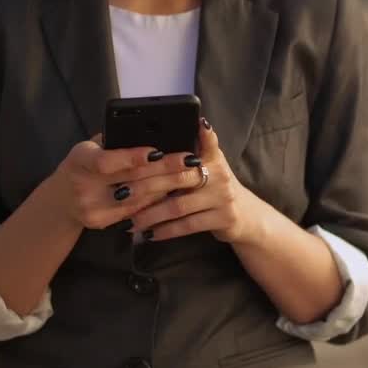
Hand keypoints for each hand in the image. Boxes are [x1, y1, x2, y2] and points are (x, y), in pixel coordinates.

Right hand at [47, 135, 204, 231]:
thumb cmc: (82, 164)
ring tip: (190, 174)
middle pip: (131, 180)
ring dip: (168, 185)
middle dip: (165, 170)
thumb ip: (115, 141)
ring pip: (138, 198)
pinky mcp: (102, 223)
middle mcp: (84, 187)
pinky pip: (136, 211)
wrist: (61, 199)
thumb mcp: (90, 147)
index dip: (133, 157)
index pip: (107, 161)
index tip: (158, 151)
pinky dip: (157, 199)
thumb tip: (152, 129)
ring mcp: (92, 209)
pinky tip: (174, 189)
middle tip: (191, 160)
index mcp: (80, 161)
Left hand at [130, 119, 265, 243]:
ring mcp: (223, 197)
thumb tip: (164, 140)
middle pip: (177, 177)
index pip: (204, 143)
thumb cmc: (217, 187)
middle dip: (146, 185)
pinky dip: (166, 230)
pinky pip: (188, 225)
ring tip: (131, 221)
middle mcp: (220, 174)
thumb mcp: (210, 165)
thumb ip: (192, 151)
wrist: (246, 215)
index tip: (177, 133)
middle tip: (121, 193)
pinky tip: (150, 234)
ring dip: (151, 215)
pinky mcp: (223, 218)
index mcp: (213, 157)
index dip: (197, 136)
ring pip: (179, 206)